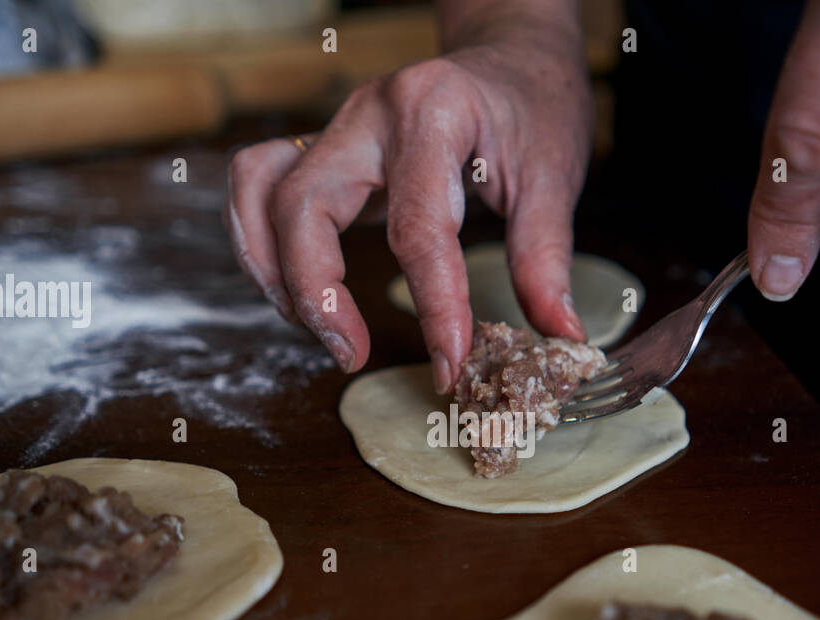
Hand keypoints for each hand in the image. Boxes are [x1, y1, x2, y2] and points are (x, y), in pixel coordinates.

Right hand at [225, 5, 592, 391]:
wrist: (510, 57)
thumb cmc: (531, 107)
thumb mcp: (553, 175)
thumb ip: (546, 258)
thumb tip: (561, 333)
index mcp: (433, 112)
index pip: (418, 225)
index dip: (433, 305)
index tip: (449, 363)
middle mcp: (370, 113)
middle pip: (303, 204)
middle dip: (317, 293)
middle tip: (351, 355)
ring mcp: (338, 127)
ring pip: (260, 191)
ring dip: (272, 269)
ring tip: (317, 328)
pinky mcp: (324, 147)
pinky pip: (258, 186)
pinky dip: (260, 243)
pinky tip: (294, 292)